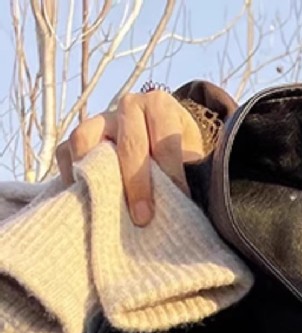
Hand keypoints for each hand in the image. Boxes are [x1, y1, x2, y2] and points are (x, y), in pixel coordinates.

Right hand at [55, 90, 204, 225]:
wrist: (163, 138)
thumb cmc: (182, 152)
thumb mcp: (195, 156)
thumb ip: (192, 172)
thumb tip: (190, 203)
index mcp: (159, 106)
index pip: (165, 140)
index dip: (172, 172)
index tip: (179, 200)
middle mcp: (128, 106)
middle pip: (128, 144)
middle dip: (137, 184)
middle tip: (143, 218)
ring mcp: (100, 119)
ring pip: (86, 139)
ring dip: (94, 174)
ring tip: (105, 206)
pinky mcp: (82, 137)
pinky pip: (66, 152)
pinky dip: (70, 175)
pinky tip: (82, 200)